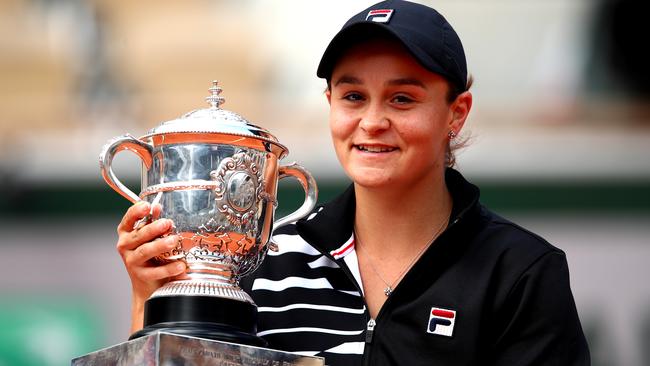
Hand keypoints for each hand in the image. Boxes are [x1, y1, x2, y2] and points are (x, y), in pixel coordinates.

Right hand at [116, 201, 185, 331]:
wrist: (149, 285)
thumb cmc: (152, 255)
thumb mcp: (152, 237)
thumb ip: (154, 222)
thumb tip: (158, 207)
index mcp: (127, 232)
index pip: (128, 219)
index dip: (136, 212)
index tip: (147, 206)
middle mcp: (125, 245)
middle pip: (138, 235)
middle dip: (153, 228)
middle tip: (167, 223)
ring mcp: (132, 261)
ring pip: (145, 251)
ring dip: (160, 245)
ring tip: (174, 241)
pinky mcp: (140, 276)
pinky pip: (154, 271)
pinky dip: (169, 268)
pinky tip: (180, 265)